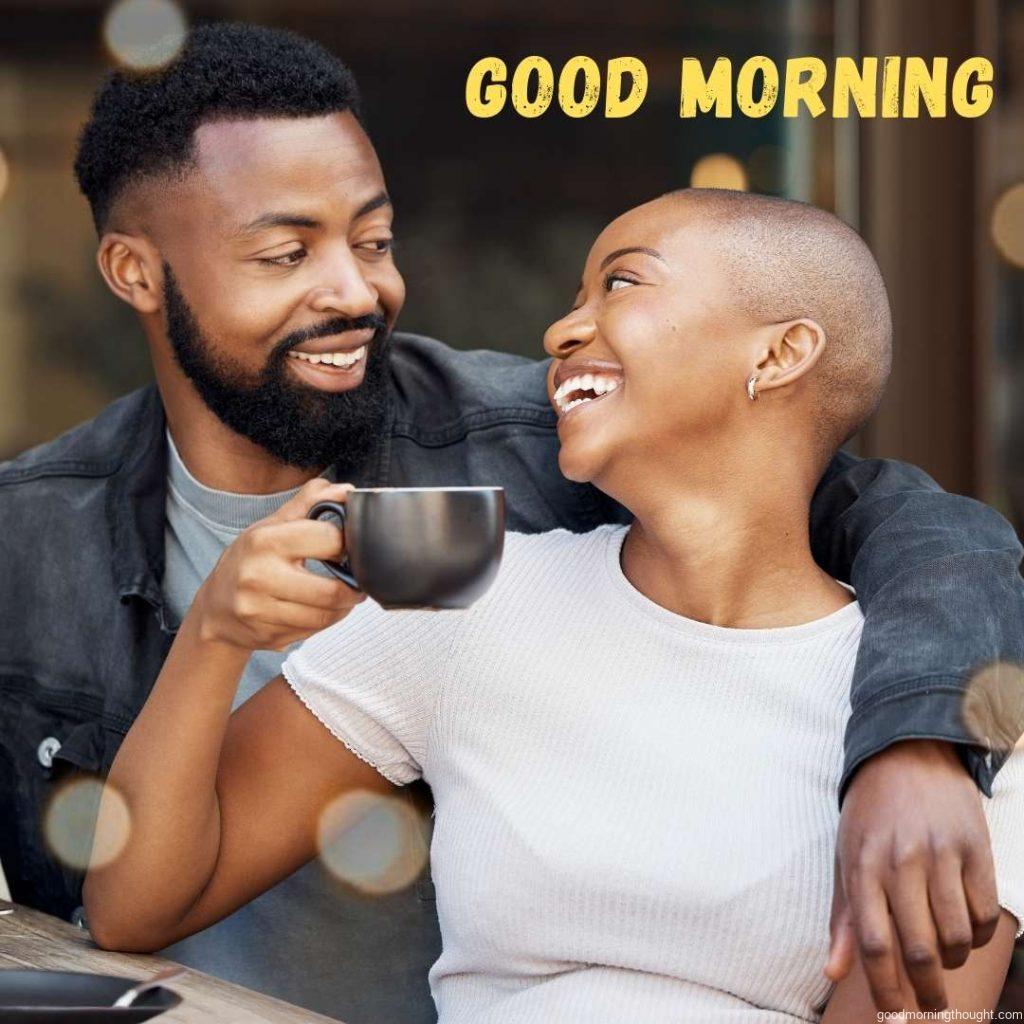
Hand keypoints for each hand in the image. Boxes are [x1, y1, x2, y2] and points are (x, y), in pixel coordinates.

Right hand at [192, 478, 364, 651]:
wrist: (216, 608)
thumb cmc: (249, 559)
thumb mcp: (271, 524)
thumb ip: (309, 502)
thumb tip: (346, 491)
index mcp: (265, 541)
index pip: (328, 539)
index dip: (347, 543)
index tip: (348, 546)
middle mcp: (258, 577)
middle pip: (331, 591)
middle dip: (353, 587)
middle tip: (357, 580)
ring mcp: (261, 611)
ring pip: (326, 615)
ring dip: (345, 607)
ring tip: (344, 595)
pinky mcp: (268, 635)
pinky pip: (314, 630)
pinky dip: (328, 620)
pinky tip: (324, 609)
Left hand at [825, 740, 999, 1012]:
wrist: (908, 754)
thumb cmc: (871, 813)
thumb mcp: (845, 856)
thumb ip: (842, 917)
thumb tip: (832, 973)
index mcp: (863, 866)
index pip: (873, 943)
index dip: (884, 989)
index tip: (893, 1018)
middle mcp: (901, 862)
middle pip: (919, 949)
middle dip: (926, 991)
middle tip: (931, 1006)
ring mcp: (941, 854)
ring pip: (957, 936)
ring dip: (953, 960)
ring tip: (944, 956)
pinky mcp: (976, 848)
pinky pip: (985, 913)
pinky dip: (980, 934)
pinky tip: (966, 927)